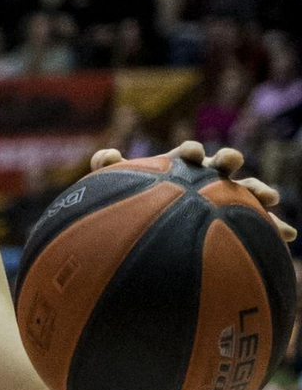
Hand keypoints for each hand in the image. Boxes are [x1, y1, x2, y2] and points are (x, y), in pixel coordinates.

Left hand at [90, 140, 295, 240]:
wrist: (158, 224)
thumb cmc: (141, 201)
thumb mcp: (120, 187)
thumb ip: (108, 168)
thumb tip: (106, 155)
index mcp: (182, 168)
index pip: (187, 154)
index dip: (189, 151)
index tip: (189, 153)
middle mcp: (207, 178)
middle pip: (222, 165)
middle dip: (228, 161)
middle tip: (230, 162)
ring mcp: (226, 197)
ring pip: (247, 191)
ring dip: (260, 191)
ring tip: (272, 198)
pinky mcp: (239, 219)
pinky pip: (259, 223)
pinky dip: (275, 228)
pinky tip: (288, 238)